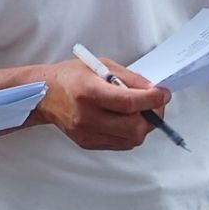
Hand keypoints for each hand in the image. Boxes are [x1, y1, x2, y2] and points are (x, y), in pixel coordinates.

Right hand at [34, 57, 171, 150]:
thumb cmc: (71, 76)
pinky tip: (125, 119)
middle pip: (133, 128)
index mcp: (88, 92)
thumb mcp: (101, 65)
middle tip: (155, 105)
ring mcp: (87, 133)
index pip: (129, 102)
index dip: (152, 99)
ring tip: (140, 111)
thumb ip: (129, 78)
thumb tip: (153, 90)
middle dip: (152, 116)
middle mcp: (87, 116)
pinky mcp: (88, 143)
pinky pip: (120, 143)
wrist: (44, 94)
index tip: (163, 94)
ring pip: (131, 139)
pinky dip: (129, 132)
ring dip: (142, 126)